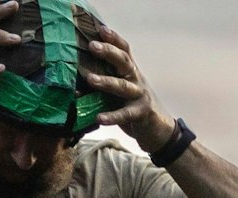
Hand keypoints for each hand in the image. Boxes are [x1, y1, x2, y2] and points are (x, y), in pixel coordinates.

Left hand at [83, 25, 178, 152]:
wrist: (158, 128)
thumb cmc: (132, 106)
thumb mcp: (121, 91)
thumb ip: (106, 82)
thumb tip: (79, 77)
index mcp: (131, 72)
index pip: (124, 51)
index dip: (114, 39)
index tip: (101, 29)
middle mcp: (136, 80)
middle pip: (123, 62)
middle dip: (108, 52)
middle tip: (92, 46)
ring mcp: (139, 95)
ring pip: (122, 86)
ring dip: (106, 81)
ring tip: (90, 79)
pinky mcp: (140, 113)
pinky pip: (124, 114)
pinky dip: (111, 116)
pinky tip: (99, 117)